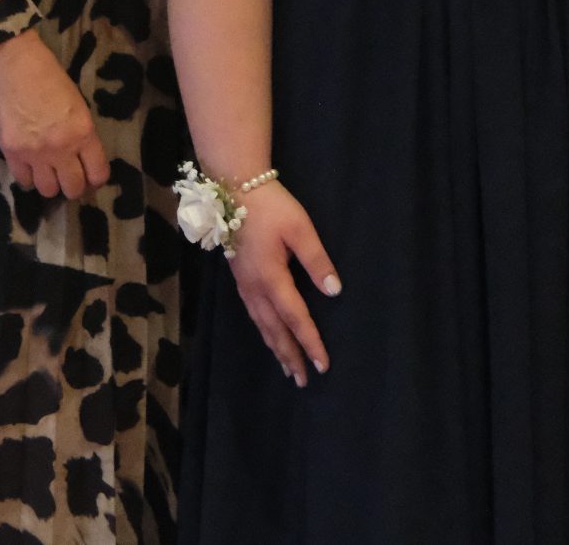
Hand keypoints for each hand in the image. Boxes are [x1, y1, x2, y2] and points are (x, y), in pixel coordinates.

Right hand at [0, 29, 109, 198]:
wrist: (14, 63)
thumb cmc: (50, 77)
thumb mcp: (78, 105)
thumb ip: (82, 135)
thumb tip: (82, 159)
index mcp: (83, 132)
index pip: (98, 174)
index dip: (95, 179)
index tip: (89, 175)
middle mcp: (62, 148)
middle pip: (73, 188)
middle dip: (73, 185)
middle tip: (68, 175)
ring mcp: (35, 153)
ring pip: (48, 190)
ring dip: (50, 183)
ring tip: (47, 172)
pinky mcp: (11, 152)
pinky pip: (23, 180)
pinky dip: (28, 177)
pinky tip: (29, 166)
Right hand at [226, 182, 339, 385]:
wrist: (235, 188)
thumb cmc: (271, 207)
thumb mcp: (300, 229)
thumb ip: (316, 261)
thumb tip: (334, 291)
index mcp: (272, 278)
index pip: (295, 318)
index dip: (310, 342)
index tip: (323, 365)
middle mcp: (255, 287)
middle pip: (274, 329)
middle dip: (290, 355)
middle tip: (303, 380)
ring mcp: (244, 284)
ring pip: (261, 325)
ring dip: (275, 348)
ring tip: (288, 368)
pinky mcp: (240, 277)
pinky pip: (253, 314)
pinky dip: (264, 332)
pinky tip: (268, 335)